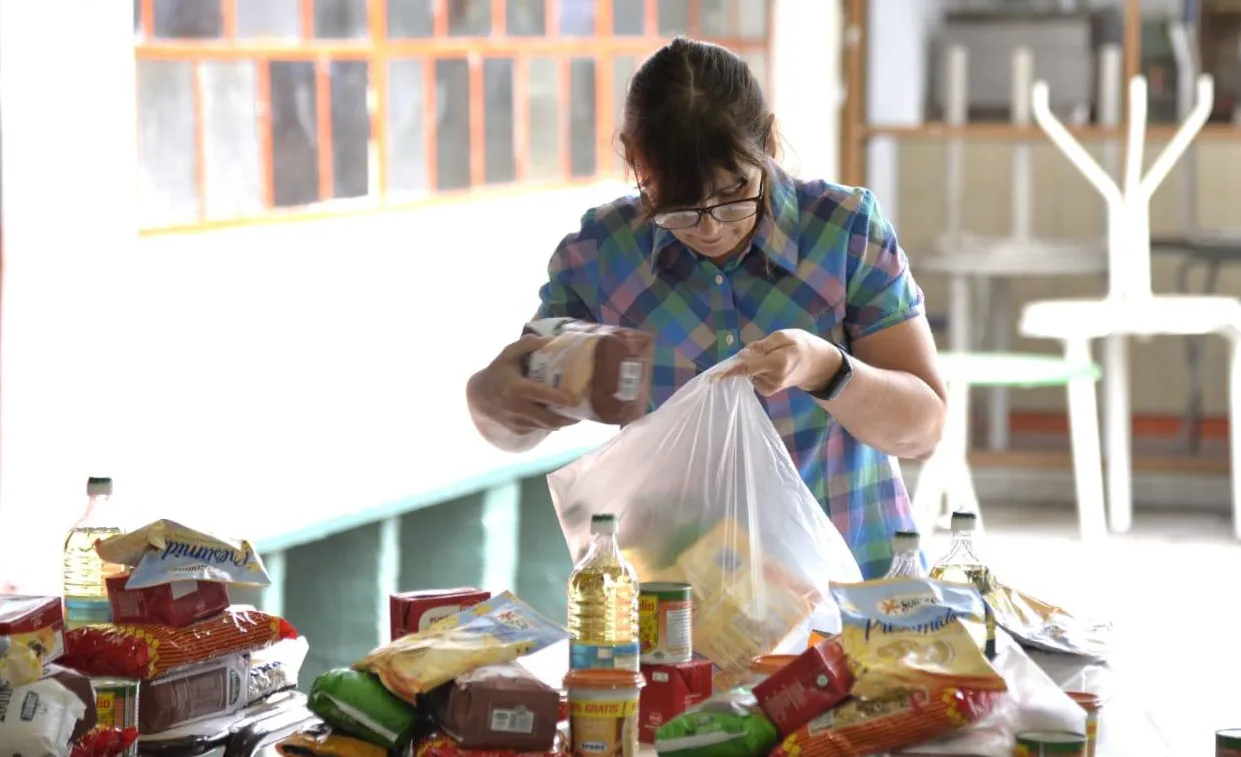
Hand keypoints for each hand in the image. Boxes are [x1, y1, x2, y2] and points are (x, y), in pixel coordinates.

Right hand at [468, 334, 582, 434]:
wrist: (479, 398)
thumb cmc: (498, 373)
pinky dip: (550, 424)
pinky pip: (539, 428)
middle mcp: (518, 408)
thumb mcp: (507, 355)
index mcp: (517, 388)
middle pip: (548, 419)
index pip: (541, 395)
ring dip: (562, 422)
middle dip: (568, 419)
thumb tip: (549, 339)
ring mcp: (518, 422)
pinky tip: (559, 417)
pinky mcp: (519, 431)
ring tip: (577, 415)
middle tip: (583, 412)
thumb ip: (525, 345)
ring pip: (546, 426)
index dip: (559, 399)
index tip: (575, 400)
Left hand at [717, 329, 841, 396]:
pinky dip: (757, 370)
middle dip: (747, 357)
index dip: (728, 371)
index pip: (746, 368)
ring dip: (754, 363)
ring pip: (750, 372)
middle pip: (746, 368)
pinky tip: (770, 365)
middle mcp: (772, 379)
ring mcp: (770, 387)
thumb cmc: (801, 346)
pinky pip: (754, 377)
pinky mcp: (769, 391)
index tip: (713, 377)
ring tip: (773, 356)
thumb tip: (743, 354)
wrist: (817, 365)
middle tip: (766, 348)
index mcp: (777, 363)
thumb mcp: (785, 336)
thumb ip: (762, 345)